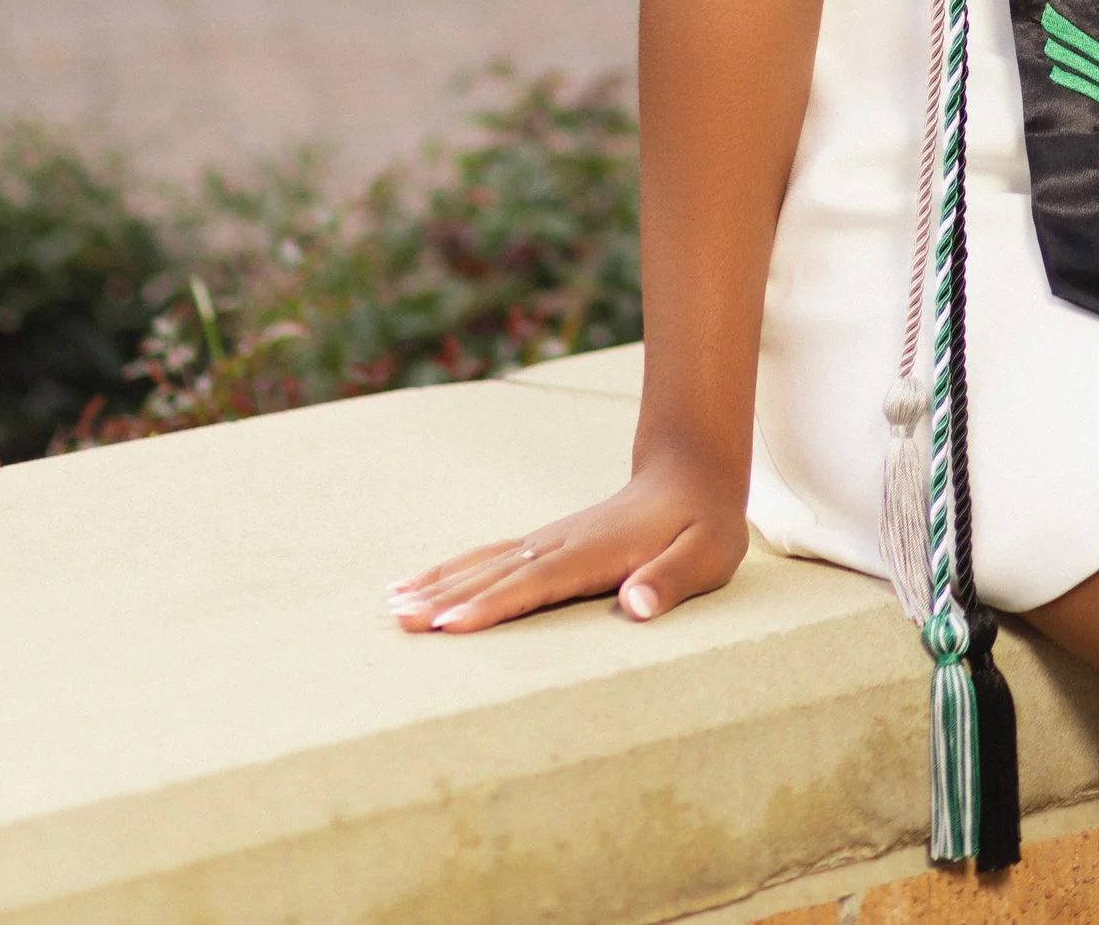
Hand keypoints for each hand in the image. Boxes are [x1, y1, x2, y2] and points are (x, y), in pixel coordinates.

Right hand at [387, 443, 748, 634]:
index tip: (449, 626)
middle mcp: (562, 543)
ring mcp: (550, 539)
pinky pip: (490, 556)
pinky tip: (422, 582)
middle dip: (446, 598)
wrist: (691, 472)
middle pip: (497, 573)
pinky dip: (452, 569)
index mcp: (596, 553)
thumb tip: (636, 606)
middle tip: (400, 622)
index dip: (492, 606)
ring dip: (439, 583)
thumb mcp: (705, 557)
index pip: (535, 584)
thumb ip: (670, 582)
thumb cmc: (703, 527)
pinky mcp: (545, 542)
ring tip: (393, 606)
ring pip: (486, 562)